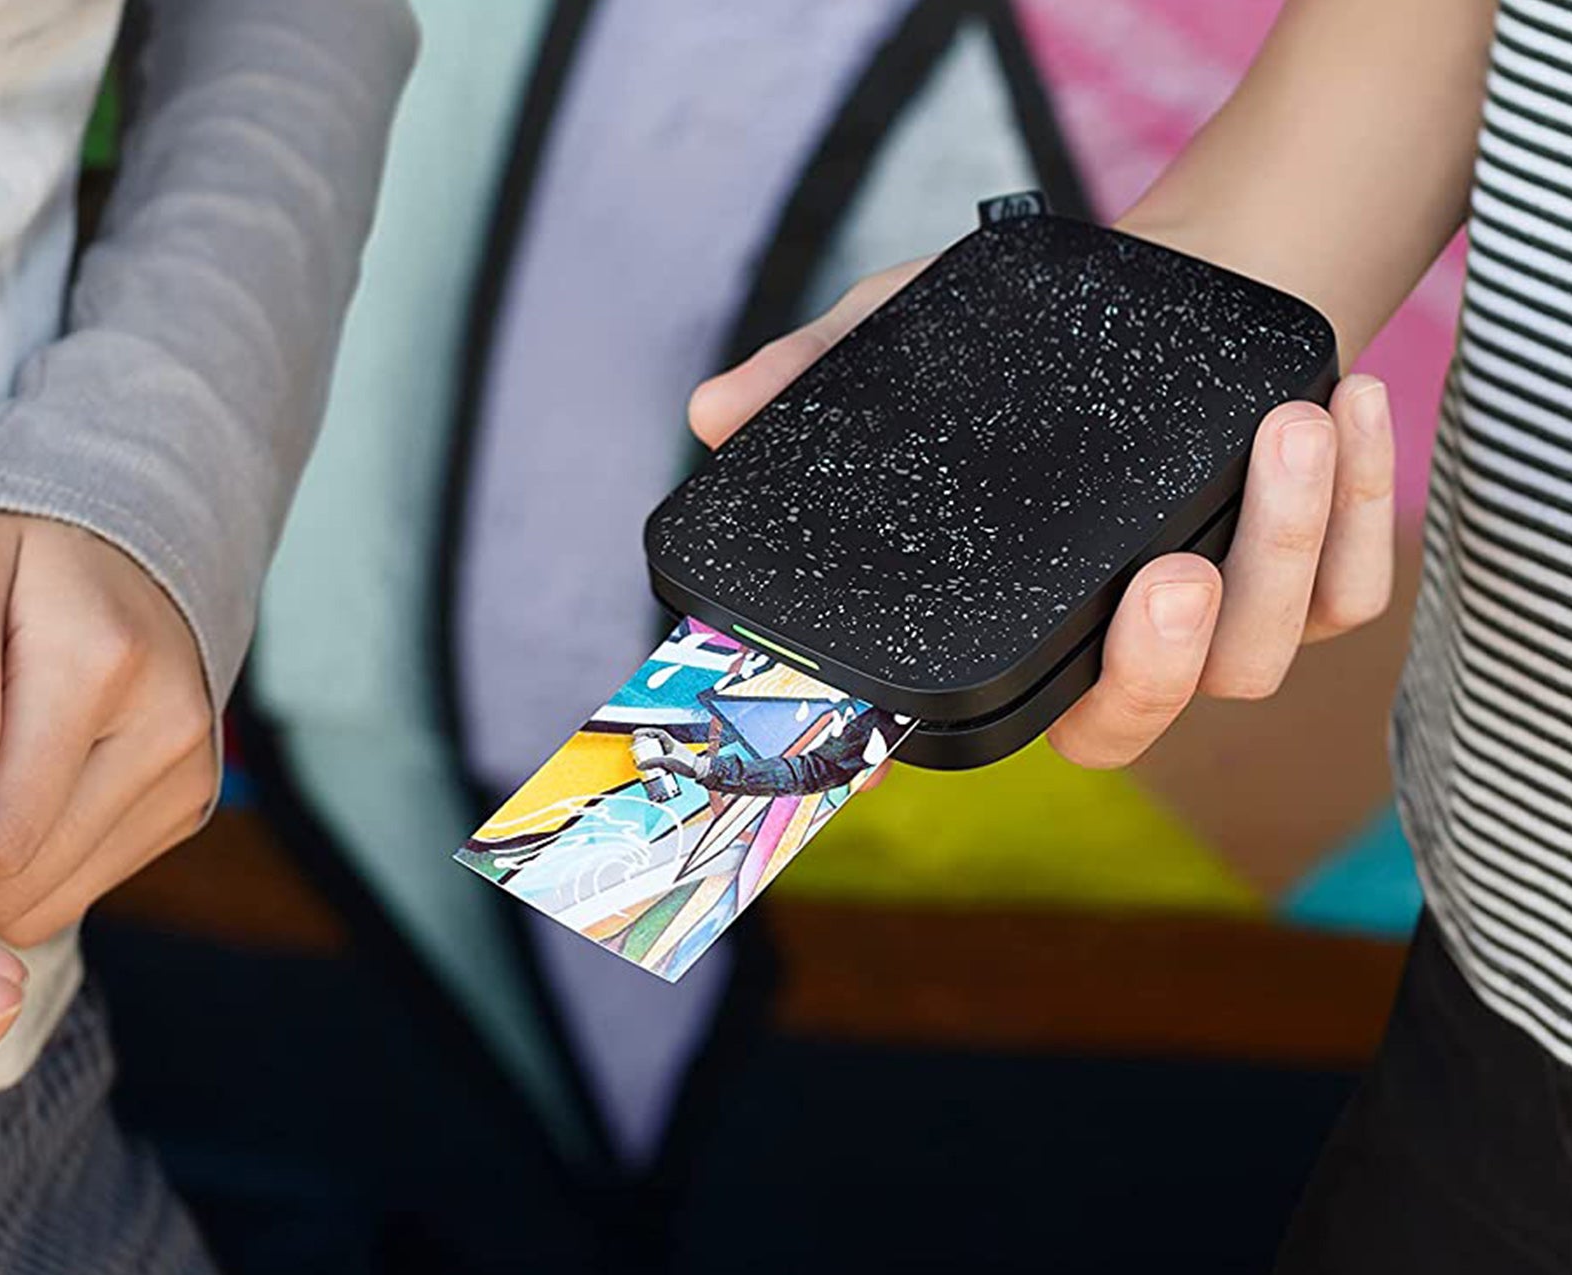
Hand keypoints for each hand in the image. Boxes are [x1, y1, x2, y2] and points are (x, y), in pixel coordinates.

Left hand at [0, 514, 216, 946]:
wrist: (128, 546)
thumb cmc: (24, 554)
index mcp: (100, 665)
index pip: (1, 833)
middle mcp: (163, 729)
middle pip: (29, 878)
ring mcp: (186, 774)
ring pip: (57, 898)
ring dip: (2, 870)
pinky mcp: (188, 804)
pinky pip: (88, 885)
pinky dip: (43, 863)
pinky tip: (31, 794)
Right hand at [686, 257, 1395, 768]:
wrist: (1184, 276)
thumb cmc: (1035, 339)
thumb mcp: (916, 340)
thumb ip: (821, 376)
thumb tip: (711, 414)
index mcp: (1022, 621)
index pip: (994, 717)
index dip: (979, 728)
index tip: (908, 736)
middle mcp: (1119, 645)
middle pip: (1133, 724)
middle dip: (1157, 662)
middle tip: (1167, 571)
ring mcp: (1220, 619)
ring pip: (1255, 651)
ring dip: (1278, 546)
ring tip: (1283, 425)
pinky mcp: (1317, 575)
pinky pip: (1350, 587)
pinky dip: (1359, 506)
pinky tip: (1346, 406)